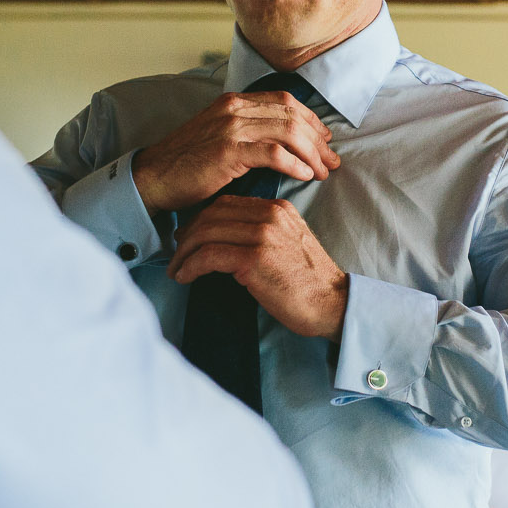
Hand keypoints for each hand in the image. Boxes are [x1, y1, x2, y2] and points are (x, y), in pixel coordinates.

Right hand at [132, 91, 339, 213]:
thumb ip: (247, 132)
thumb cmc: (188, 164)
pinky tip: (305, 175)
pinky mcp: (228, 151)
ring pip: (288, 131)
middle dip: (318, 139)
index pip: (284, 101)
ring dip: (312, 153)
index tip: (325, 139)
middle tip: (332, 160)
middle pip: (292, 115)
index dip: (310, 119)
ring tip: (322, 171)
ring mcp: (230, 128)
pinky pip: (274, 153)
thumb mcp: (219, 137)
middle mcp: (234, 109)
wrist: (154, 178)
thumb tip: (284, 143)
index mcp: (234, 102)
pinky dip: (295, 164)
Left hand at [170, 196, 349, 339]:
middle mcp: (270, 215)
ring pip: (207, 233)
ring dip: (184, 253)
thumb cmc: (309, 283)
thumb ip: (264, 234)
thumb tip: (228, 242)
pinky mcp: (254, 259)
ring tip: (175, 270)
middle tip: (176, 254)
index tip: (188, 237)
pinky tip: (184, 277)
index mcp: (278, 209)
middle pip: (212, 215)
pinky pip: (210, 256)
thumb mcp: (289, 244)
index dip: (201, 219)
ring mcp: (262, 235)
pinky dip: (191, 266)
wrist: (331, 303)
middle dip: (187, 235)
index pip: (227, 204)